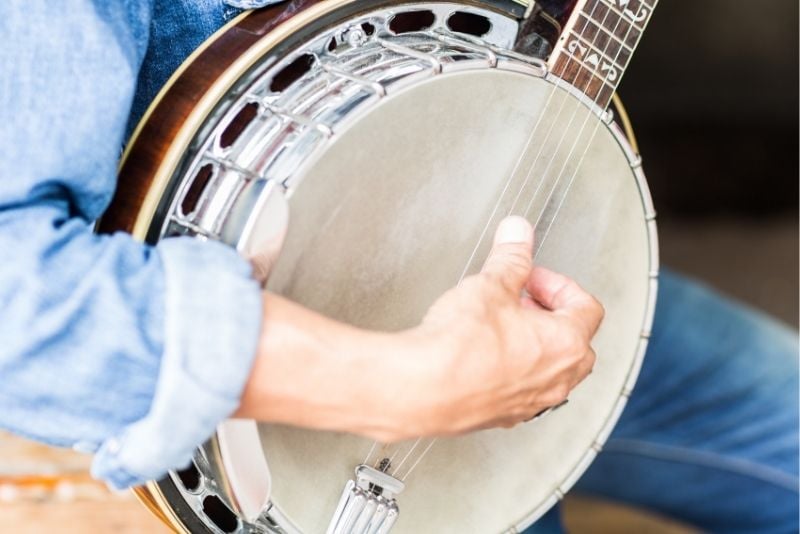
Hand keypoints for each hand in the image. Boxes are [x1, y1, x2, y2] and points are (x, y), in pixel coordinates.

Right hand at [398, 216, 602, 437]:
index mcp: (566, 343)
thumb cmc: (461, 347)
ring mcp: (532, 403)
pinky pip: (523, 389)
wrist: (424, 389)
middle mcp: (557, 379)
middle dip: (550, 315)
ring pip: (550, 369)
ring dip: (534, 344)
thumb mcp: (490, 285)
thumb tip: (518, 235)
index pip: (586, 307)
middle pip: (575, 341)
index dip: (558, 284)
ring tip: (501, 327)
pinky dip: (513, 370)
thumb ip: (511, 257)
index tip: (532, 278)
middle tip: (521, 301)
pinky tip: (484, 357)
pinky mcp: (504, 416)